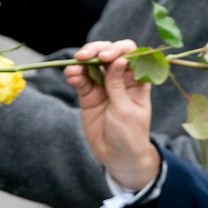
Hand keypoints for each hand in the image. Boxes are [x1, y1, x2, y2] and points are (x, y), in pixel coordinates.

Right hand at [66, 39, 159, 189]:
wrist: (117, 157)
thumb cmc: (130, 134)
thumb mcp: (126, 110)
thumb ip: (118, 85)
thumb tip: (117, 60)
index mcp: (136, 79)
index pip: (130, 54)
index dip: (118, 50)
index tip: (107, 57)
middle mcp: (120, 78)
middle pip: (108, 53)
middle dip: (97, 50)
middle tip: (85, 56)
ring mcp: (103, 85)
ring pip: (92, 64)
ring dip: (82, 61)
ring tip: (74, 66)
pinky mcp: (88, 95)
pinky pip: (81, 80)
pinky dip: (74, 75)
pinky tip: (70, 75)